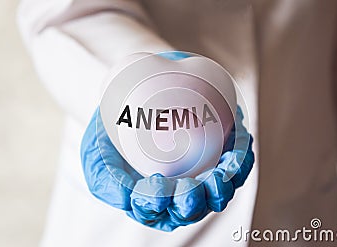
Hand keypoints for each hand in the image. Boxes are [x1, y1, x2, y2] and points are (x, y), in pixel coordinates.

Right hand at [80, 52, 254, 231]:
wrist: (135, 98)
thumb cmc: (113, 134)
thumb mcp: (96, 155)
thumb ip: (105, 179)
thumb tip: (125, 199)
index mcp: (147, 200)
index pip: (152, 210)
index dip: (154, 204)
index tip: (154, 185)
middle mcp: (175, 194)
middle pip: (188, 209)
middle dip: (192, 202)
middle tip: (191, 187)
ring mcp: (199, 178)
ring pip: (216, 195)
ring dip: (221, 189)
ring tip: (221, 175)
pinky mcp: (218, 160)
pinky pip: (235, 169)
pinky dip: (240, 163)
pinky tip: (238, 153)